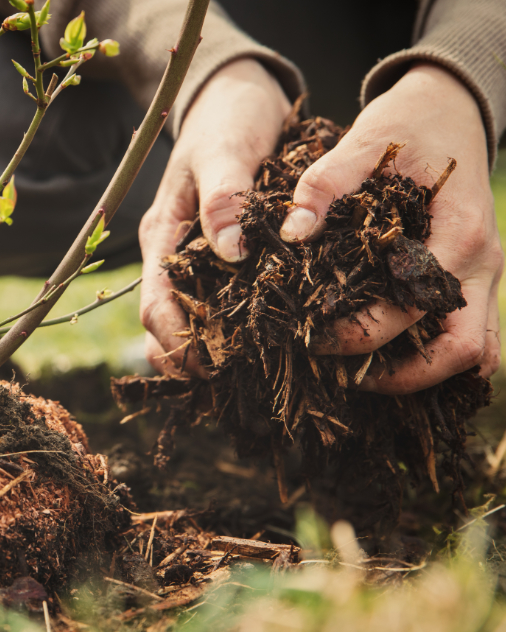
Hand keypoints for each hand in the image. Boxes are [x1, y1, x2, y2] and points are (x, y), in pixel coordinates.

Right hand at [140, 59, 290, 374]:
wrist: (236, 93)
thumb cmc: (228, 118)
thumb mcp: (226, 150)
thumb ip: (224, 198)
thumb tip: (230, 252)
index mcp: (163, 235)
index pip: (155, 304)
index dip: (175, 343)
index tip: (209, 368)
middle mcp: (174, 254)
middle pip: (166, 324)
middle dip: (189, 358)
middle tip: (231, 384)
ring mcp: (196, 256)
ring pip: (191, 318)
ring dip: (210, 349)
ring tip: (249, 374)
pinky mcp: (222, 254)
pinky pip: (220, 300)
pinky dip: (233, 326)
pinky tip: (264, 341)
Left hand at [279, 64, 502, 393]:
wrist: (452, 109)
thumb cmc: (409, 126)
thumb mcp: (365, 141)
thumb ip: (326, 183)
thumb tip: (293, 231)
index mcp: (460, 233)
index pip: (415, 309)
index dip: (364, 333)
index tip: (314, 337)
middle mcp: (482, 264)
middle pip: (463, 351)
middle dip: (402, 376)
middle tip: (342, 376)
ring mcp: (485, 276)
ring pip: (475, 353)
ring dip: (425, 375)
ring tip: (363, 376)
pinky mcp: (473, 280)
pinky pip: (469, 337)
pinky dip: (435, 358)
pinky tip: (385, 359)